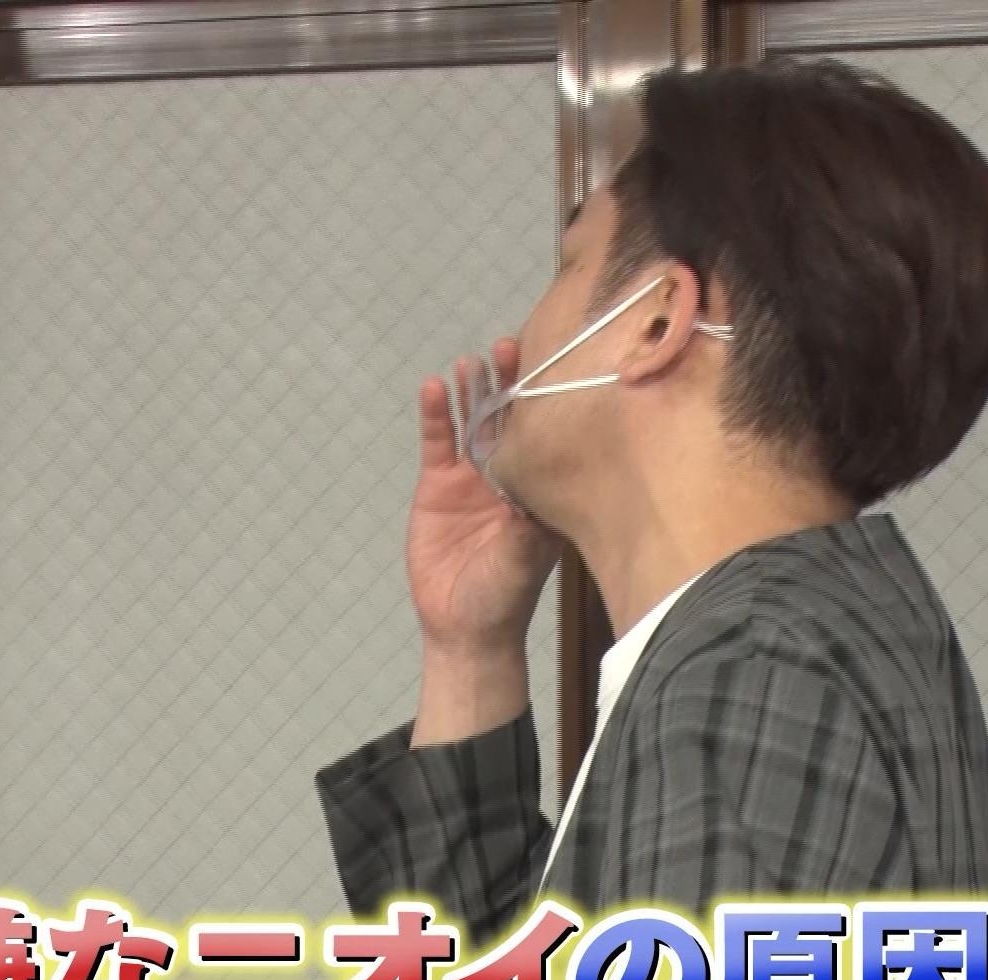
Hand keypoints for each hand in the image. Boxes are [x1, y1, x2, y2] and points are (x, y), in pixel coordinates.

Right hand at [406, 339, 560, 743]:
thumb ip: (527, 524)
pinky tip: (435, 387)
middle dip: (510, 382)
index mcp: (540, 485)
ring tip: (473, 359)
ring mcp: (472, 476)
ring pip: (472, 421)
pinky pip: (437, 441)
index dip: (546, 400)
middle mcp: (509, 473)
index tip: (553, 366)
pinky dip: (436, 414)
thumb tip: (535, 494)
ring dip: (473, 390)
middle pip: (509, 417)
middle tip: (512, 346)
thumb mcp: (525, 557)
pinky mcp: (438, 484)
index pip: (546, 433)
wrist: (464, 626)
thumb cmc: (506, 595)